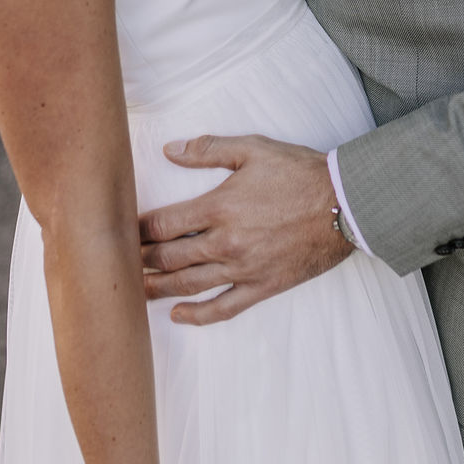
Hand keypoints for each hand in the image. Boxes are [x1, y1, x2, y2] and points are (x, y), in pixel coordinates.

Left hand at [139, 134, 352, 324]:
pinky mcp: (262, 287)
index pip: (164, 224)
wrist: (344, 205)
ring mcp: (244, 268)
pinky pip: (224, 307)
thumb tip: (170, 151)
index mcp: (220, 206)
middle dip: (141, 260)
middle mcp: (226, 242)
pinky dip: (198, 315)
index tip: (121, 231)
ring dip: (158, 289)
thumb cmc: (299, 173)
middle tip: (119, 262)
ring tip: (133, 291)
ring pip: (190, 285)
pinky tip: (178, 315)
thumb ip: (208, 149)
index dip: (137, 229)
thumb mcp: (253, 148)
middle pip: (170, 258)